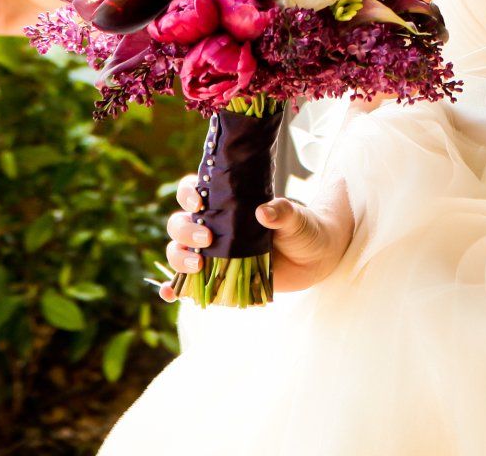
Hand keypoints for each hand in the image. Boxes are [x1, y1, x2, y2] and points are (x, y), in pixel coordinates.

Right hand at [160, 174, 351, 300]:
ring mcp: (213, 254)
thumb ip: (283, 212)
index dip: (188, 194)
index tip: (199, 202)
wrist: (315, 258)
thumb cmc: (303, 229)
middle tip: (207, 238)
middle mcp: (214, 227)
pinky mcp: (216, 278)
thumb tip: (264, 211)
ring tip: (199, 264)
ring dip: (179, 257)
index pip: (196, 193)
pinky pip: (187, 284)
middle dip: (185, 230)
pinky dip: (173, 288)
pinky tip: (170, 292)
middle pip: (180, 224)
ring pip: (179, 251)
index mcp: (228, 205)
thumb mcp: (297, 219)